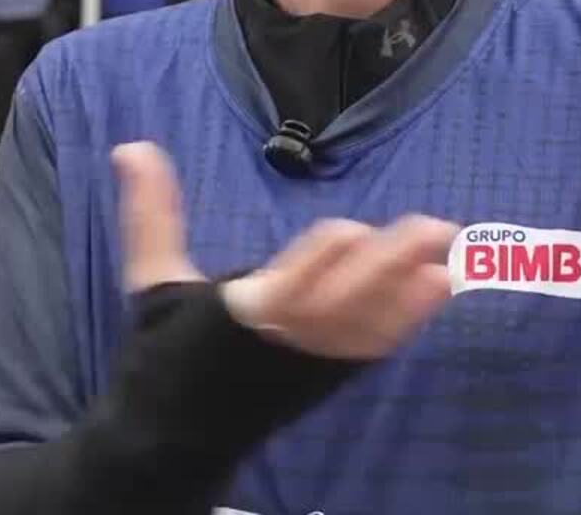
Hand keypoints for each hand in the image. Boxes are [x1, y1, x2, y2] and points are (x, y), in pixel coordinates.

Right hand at [113, 141, 456, 361]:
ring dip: (410, 291)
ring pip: (369, 324)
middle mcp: (283, 339)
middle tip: (432, 229)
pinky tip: (435, 289)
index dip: (317, 260)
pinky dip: (407, 319)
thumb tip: (132, 146)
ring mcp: (313, 361)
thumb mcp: (153, 280)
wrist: (179, 435)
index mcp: (237, 315)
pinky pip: (374, 346)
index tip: (346, 231)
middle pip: (344, 301)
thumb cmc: (166, 352)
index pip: (287, 283)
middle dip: (389, 267)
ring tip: (447, 255)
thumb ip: (151, 213)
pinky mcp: (333, 375)